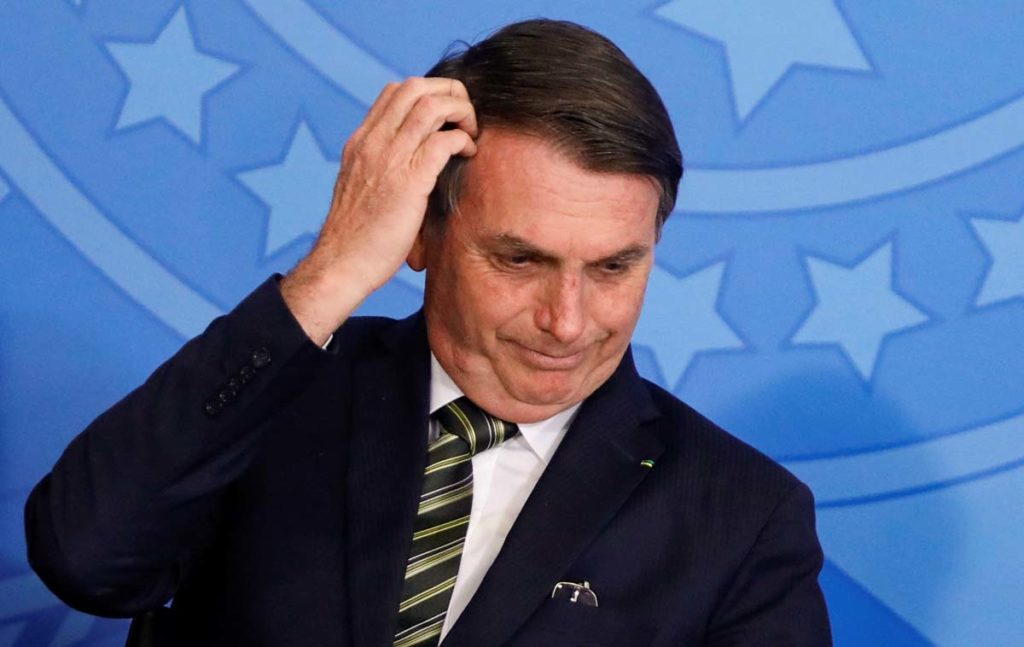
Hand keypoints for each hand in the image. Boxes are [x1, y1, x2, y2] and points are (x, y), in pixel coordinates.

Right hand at [281, 77, 477, 344]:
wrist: (340, 266)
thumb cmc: (356, 239)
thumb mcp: (362, 189)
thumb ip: (381, 169)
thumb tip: (412, 164)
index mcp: (360, 142)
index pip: (395, 92)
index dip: (429, 93)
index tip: (447, 116)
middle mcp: (372, 143)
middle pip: (415, 87)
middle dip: (450, 93)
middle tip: (466, 118)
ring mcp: (388, 160)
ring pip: (431, 106)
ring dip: (461, 112)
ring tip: (471, 133)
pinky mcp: (408, 182)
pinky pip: (443, 142)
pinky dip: (463, 140)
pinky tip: (468, 155)